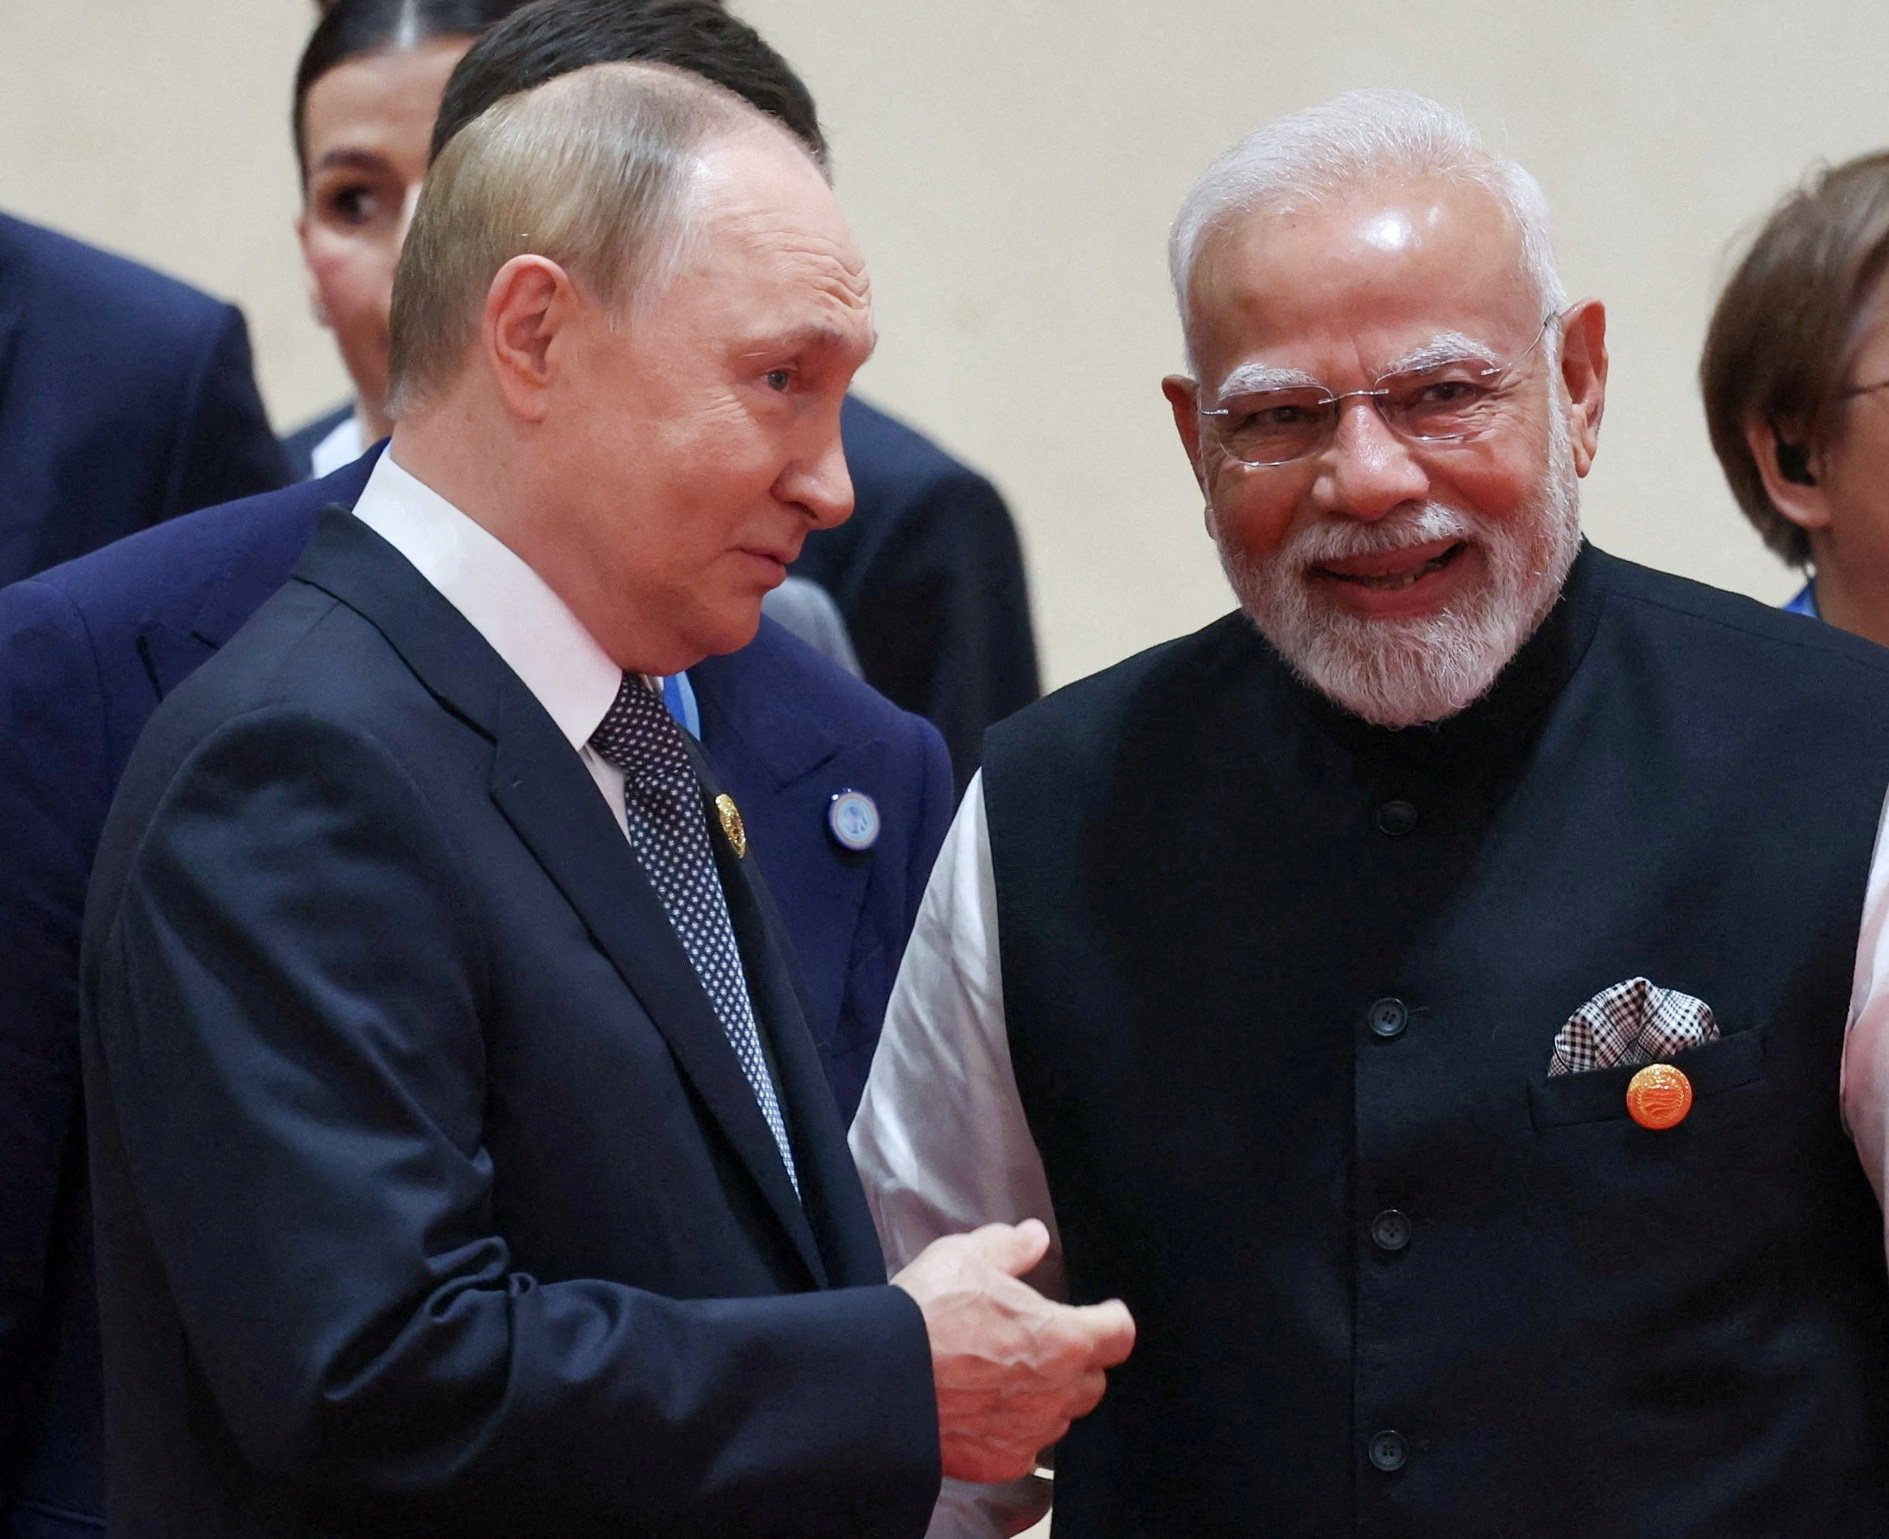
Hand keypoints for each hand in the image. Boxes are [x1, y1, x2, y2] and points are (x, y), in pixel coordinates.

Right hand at [891, 1219, 1134, 1482]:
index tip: (1107, 1314)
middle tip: (1045, 1342)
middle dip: (1079, 1362)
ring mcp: (1030, 1432)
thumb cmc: (926, 1318)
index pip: (1119, 1334)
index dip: (1113, 1319)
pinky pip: (1024, 1448)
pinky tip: (985, 1410)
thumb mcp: (966, 1257)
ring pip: (1059, 1416)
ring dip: (1046, 1397)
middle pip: (1093, 1381)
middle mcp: (1056, 1392)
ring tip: (1009, 1376)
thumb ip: (1010, 1246)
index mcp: (1061, 1338)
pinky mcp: (1000, 1462)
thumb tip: (1033, 1237)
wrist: (883, 1382)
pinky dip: (1014, 1431)